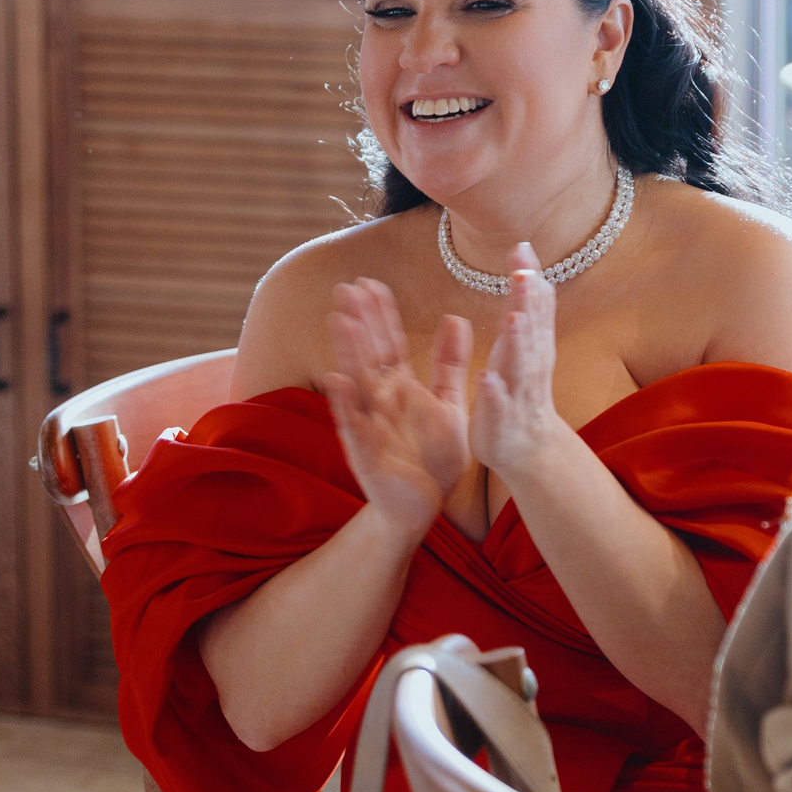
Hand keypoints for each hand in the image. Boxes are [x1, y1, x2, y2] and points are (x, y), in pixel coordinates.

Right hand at [322, 278, 470, 536]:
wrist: (424, 508)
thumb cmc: (433, 459)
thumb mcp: (449, 404)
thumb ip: (450, 364)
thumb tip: (455, 318)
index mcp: (399, 390)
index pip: (387, 345)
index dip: (379, 315)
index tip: (370, 283)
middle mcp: (379, 403)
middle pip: (367, 356)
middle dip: (358, 323)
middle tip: (347, 288)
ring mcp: (369, 427)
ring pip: (357, 384)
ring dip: (347, 353)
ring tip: (339, 320)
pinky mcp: (366, 455)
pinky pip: (355, 427)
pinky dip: (345, 406)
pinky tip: (337, 382)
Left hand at [470, 245, 573, 482]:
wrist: (529, 448)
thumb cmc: (522, 390)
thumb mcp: (527, 344)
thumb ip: (529, 306)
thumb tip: (530, 262)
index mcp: (531, 346)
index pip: (533, 308)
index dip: (528, 280)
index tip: (522, 250)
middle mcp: (529, 365)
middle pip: (530, 331)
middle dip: (528, 304)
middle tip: (524, 275)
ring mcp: (517, 394)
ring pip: (519, 366)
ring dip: (517, 343)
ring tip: (513, 318)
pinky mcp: (501, 421)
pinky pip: (498, 406)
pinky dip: (494, 393)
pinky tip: (486, 378)